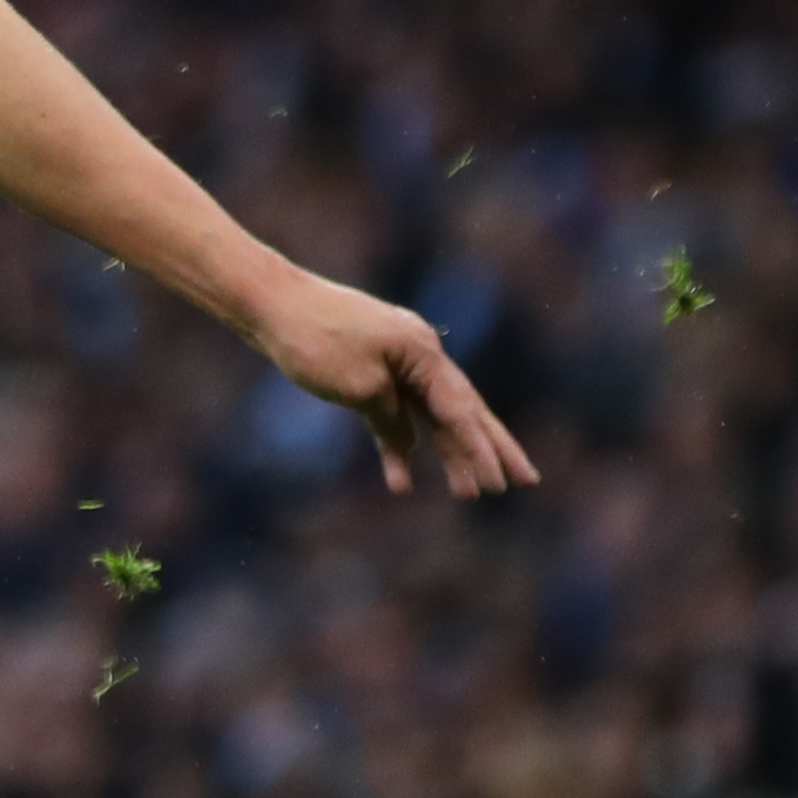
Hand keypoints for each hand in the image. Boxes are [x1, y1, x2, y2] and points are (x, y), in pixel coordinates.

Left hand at [253, 272, 539, 498]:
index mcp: (423, 353)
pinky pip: (396, 412)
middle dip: (491, 448)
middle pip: (463, 409)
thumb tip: (407, 441)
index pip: (459, 411)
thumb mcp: (358, 387)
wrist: (271, 304)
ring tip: (470, 493)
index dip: (481, 451)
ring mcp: (397, 360)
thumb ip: (390, 417)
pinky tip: (402, 478)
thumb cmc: (314, 340)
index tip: (501, 484)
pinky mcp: (371, 369)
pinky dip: (399, 443)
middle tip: (526, 482)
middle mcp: (419, 354)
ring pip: (432, 414)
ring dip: (450, 453)